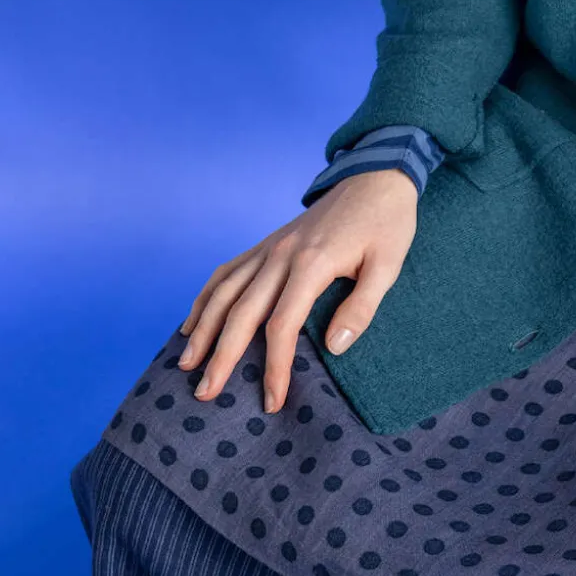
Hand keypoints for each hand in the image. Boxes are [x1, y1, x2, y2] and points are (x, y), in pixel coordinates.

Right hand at [175, 168, 418, 412]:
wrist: (375, 175)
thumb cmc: (387, 222)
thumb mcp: (389, 265)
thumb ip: (362, 307)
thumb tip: (333, 348)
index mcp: (312, 263)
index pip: (282, 325)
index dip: (274, 366)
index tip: (271, 400)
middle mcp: (281, 255)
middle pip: (241, 313)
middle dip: (221, 357)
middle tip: (204, 394)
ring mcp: (270, 246)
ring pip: (224, 291)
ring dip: (203, 329)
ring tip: (186, 365)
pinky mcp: (267, 243)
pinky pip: (228, 271)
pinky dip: (206, 298)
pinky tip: (193, 322)